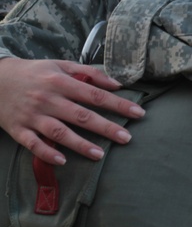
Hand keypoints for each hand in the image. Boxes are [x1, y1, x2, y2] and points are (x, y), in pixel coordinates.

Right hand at [0, 57, 144, 164]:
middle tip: (127, 137)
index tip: (138, 113)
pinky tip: (63, 160)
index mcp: (61, 82)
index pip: (95, 94)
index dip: (118, 104)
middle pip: (81, 116)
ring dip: (80, 144)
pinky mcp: (18, 129)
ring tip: (100, 154)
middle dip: (106, 127)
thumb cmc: (35, 73)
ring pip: (59, 133)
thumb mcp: (62, 65)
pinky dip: (47, 153)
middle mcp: (48, 99)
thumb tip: (117, 83)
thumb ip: (90, 73)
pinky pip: (33, 144)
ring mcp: (33, 116)